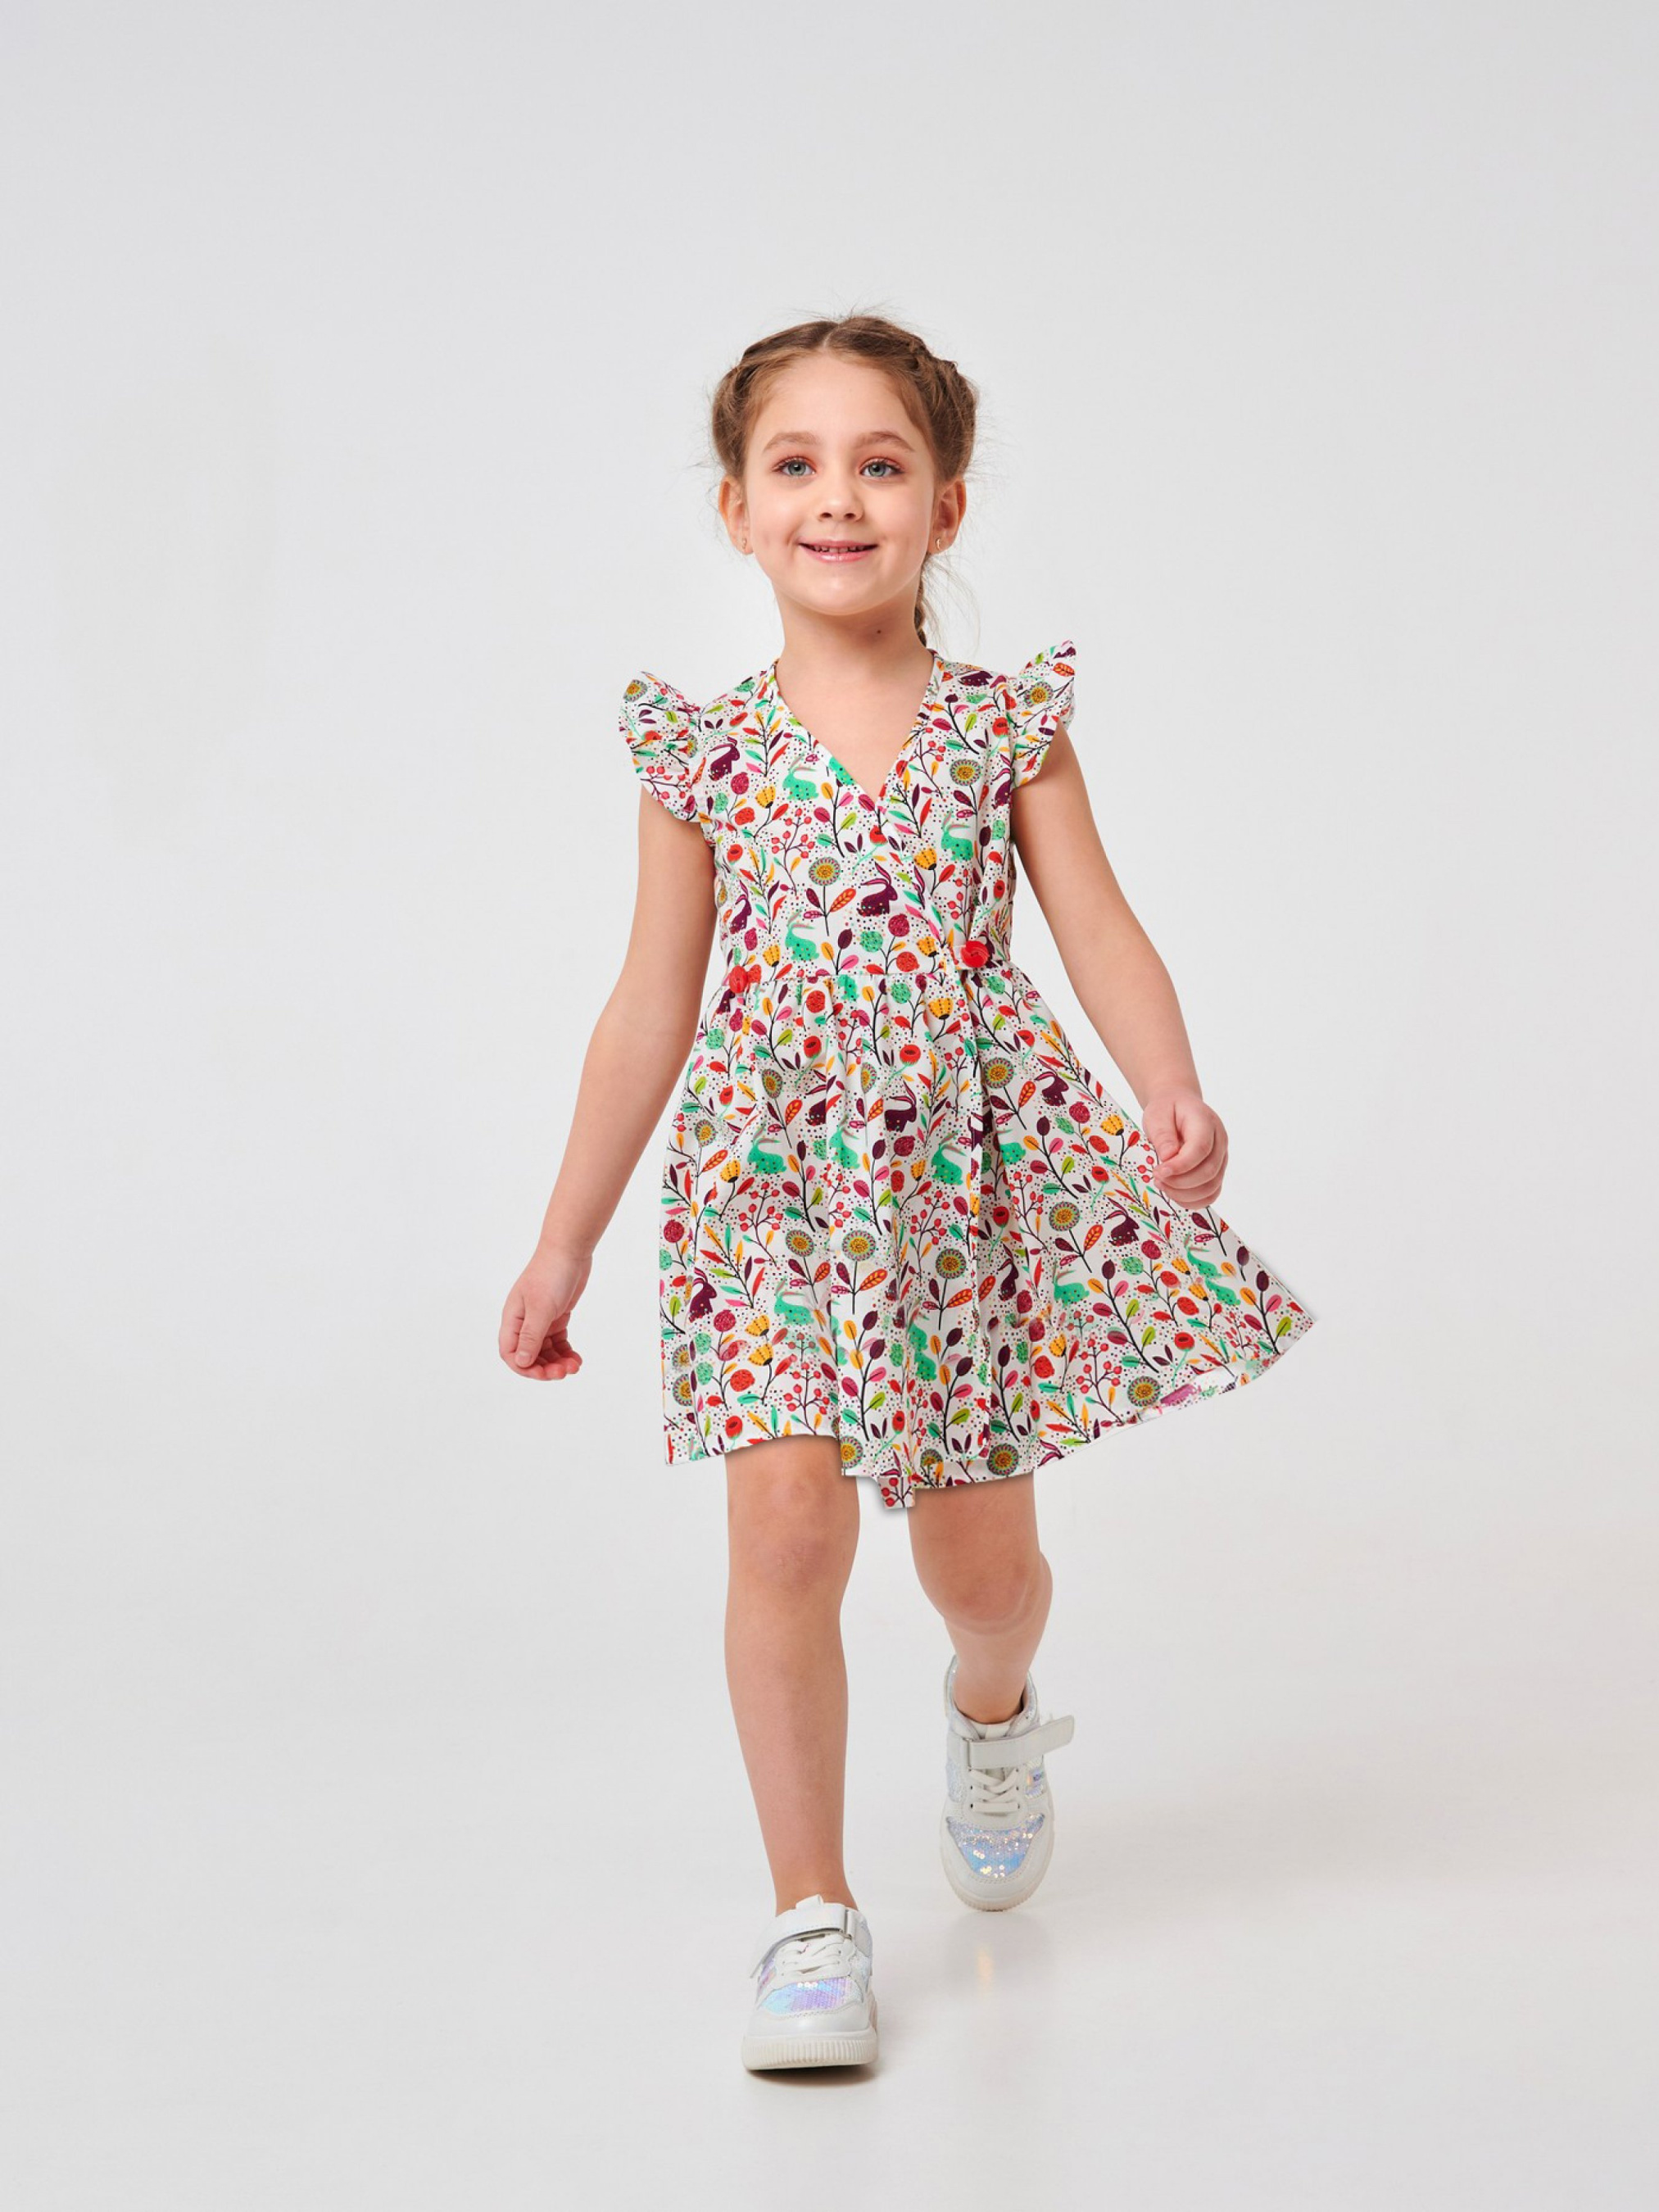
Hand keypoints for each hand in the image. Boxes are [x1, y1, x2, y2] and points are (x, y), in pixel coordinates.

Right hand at [499, 1244, 590, 1379]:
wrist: (570, 1250)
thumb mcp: (540, 1308)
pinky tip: (576, 1358)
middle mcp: (523, 1321)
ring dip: (557, 1362)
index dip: (524, 1368)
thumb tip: (521, 1362)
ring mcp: (540, 1319)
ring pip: (545, 1351)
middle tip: (563, 1372)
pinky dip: (565, 1352)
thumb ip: (530, 1336)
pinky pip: (558, 1342)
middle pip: (529, 1355)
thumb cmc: (551, 1274)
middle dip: (545, 1367)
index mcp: (512, 1319)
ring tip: (574, 1366)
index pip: (510, 1353)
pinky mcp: (556, 1317)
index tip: (543, 1373)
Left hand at [1139, 1089, 1227, 1209]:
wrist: (1178, 1106)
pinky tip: (1173, 1193)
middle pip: (1208, 1172)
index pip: (1200, 1149)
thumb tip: (1168, 1157)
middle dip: (1179, 1182)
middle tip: (1156, 1178)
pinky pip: (1211, 1194)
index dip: (1180, 1166)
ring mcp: (1221, 1158)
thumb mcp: (1157, 1114)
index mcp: (1206, 1122)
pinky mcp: (1217, 1171)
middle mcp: (1219, 1141)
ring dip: (1184, 1194)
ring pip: (1212, 1187)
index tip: (1159, 1171)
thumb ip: (1163, 1134)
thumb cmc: (1168, 1110)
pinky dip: (1192, 1200)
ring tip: (1162, 1184)